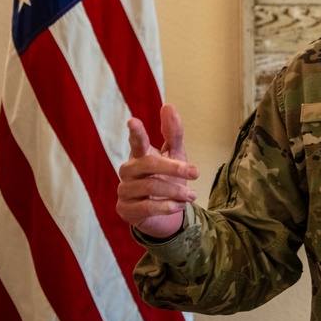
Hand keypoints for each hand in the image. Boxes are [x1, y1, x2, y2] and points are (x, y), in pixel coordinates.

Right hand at [117, 104, 198, 239]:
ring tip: (192, 195)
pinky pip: (147, 207)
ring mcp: (124, 191)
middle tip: (196, 172)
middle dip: (175, 168)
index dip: (136, 132)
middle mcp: (128, 171)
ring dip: (176, 191)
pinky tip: (179, 206)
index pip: (136, 142)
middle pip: (149, 164)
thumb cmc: (168, 179)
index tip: (133, 121)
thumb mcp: (175, 155)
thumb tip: (168, 106)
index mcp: (139, 155)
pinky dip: (167, 206)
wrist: (163, 214)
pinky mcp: (125, 210)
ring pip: (150, 187)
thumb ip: (173, 133)